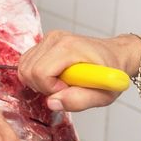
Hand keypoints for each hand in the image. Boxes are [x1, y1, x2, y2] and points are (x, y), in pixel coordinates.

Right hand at [18, 30, 137, 111]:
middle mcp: (55, 39)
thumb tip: (51, 102)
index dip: (51, 89)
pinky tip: (54, 76)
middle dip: (43, 86)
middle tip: (64, 87)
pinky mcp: (44, 42)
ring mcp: (48, 38)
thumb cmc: (112, 73)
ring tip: (60, 82)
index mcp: (70, 48)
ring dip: (38, 81)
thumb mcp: (103, 95)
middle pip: (28, 70)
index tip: (68, 89)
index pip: (40, 73)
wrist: (116, 55)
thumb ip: (78, 100)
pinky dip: (36, 74)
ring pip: (24, 66)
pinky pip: (26, 62)